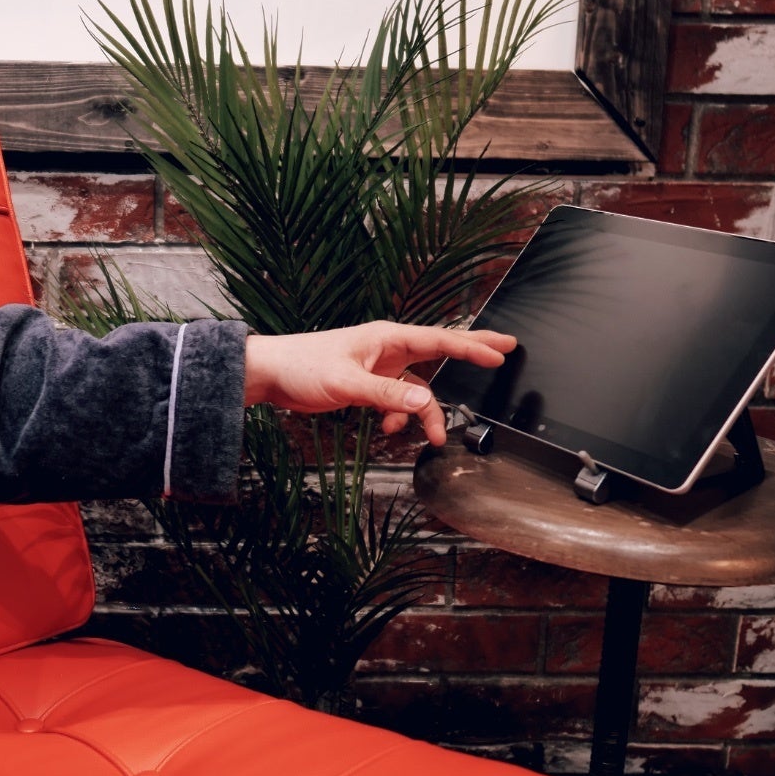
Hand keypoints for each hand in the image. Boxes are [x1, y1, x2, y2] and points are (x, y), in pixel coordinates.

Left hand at [242, 322, 517, 445]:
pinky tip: (388, 427)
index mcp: (387, 338)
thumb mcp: (347, 383)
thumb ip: (388, 394)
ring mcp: (380, 366)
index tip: (501, 350)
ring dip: (425, 412)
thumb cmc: (303, 367)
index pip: (440, 340)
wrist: (271, 374)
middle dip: (470, 353)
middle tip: (504, 350)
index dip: (472, 346)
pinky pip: (398, 400)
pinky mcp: (369, 383)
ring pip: (418, 388)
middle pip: (439, 352)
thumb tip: (426, 402)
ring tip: (431, 436)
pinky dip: (399, 415)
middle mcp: (388, 349)